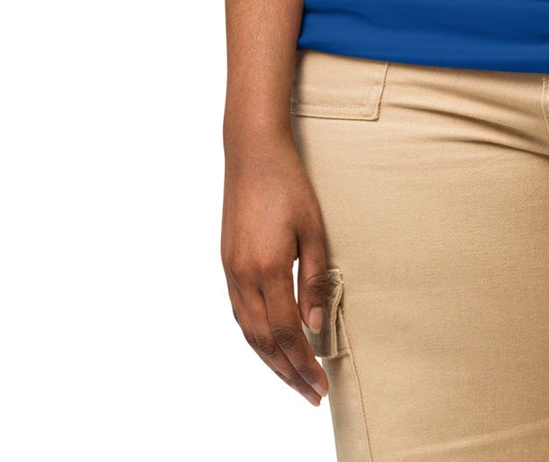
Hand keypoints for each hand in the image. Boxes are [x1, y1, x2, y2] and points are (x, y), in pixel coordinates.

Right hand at [221, 135, 333, 405]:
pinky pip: (240, 314)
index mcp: (267, 268)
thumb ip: (315, 278)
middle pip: (265, 341)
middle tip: (311, 396)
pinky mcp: (227, 264)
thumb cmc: (289, 185)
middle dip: (288, 372)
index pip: (287, 332)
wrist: (252, 153)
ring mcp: (231, 271)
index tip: (320, 386)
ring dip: (270, 360)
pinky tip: (269, 345)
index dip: (303, 364)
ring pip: (248, 332)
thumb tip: (316, 324)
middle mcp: (243, 276)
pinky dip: (255, 337)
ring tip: (293, 379)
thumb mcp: (313, 228)